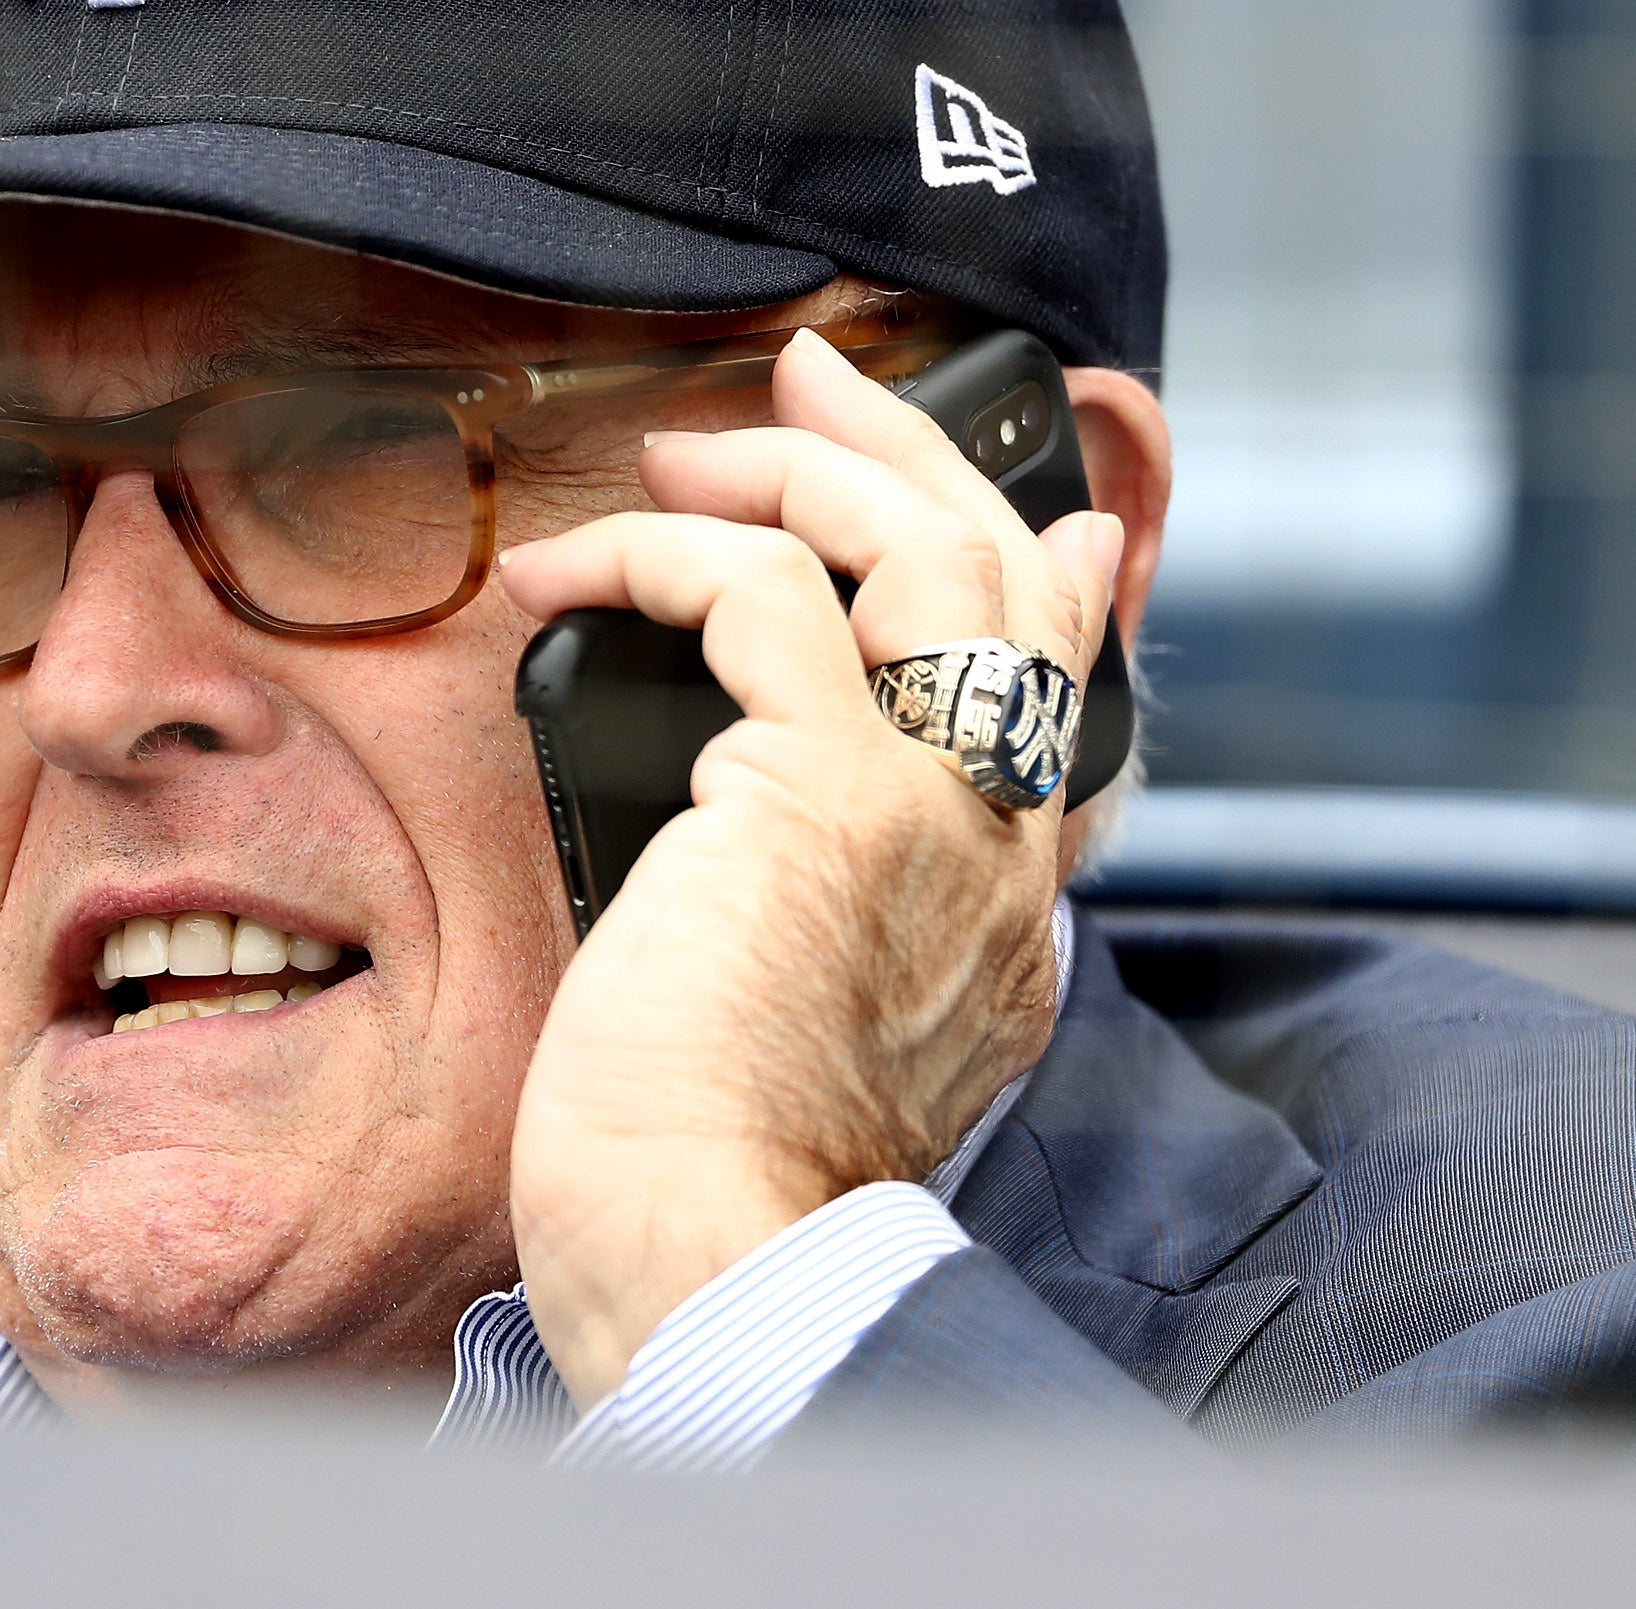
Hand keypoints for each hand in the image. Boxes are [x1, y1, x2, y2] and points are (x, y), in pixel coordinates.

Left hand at [495, 328, 1124, 1410]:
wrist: (718, 1260)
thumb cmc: (719, 1175)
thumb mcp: (818, 1027)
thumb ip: (841, 908)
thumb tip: (774, 807)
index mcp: (1011, 906)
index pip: (1070, 690)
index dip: (1063, 575)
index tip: (1051, 514)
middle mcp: (999, 840)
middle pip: (1009, 575)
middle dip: (913, 451)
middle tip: (816, 375)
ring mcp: (928, 804)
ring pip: (917, 548)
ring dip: (795, 464)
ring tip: (684, 444)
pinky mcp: (818, 788)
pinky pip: (756, 592)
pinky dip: (654, 551)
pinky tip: (565, 571)